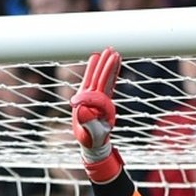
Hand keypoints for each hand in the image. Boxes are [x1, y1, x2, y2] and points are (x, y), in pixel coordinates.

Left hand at [70, 47, 122, 182]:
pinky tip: (115, 62)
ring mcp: (97, 98)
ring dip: (108, 65)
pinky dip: (112, 73)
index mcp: (86, 105)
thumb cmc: (91, 140)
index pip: (94, 96)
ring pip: (103, 78)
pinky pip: (108, 83)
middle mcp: (91, 99)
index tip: (81, 102)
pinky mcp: (103, 99)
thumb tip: (80, 106)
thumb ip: (86, 121)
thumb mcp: (88, 133)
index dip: (90, 99)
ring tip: (112, 51)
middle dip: (104, 66)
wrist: (93, 144)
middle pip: (98, 79)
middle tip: (110, 50)